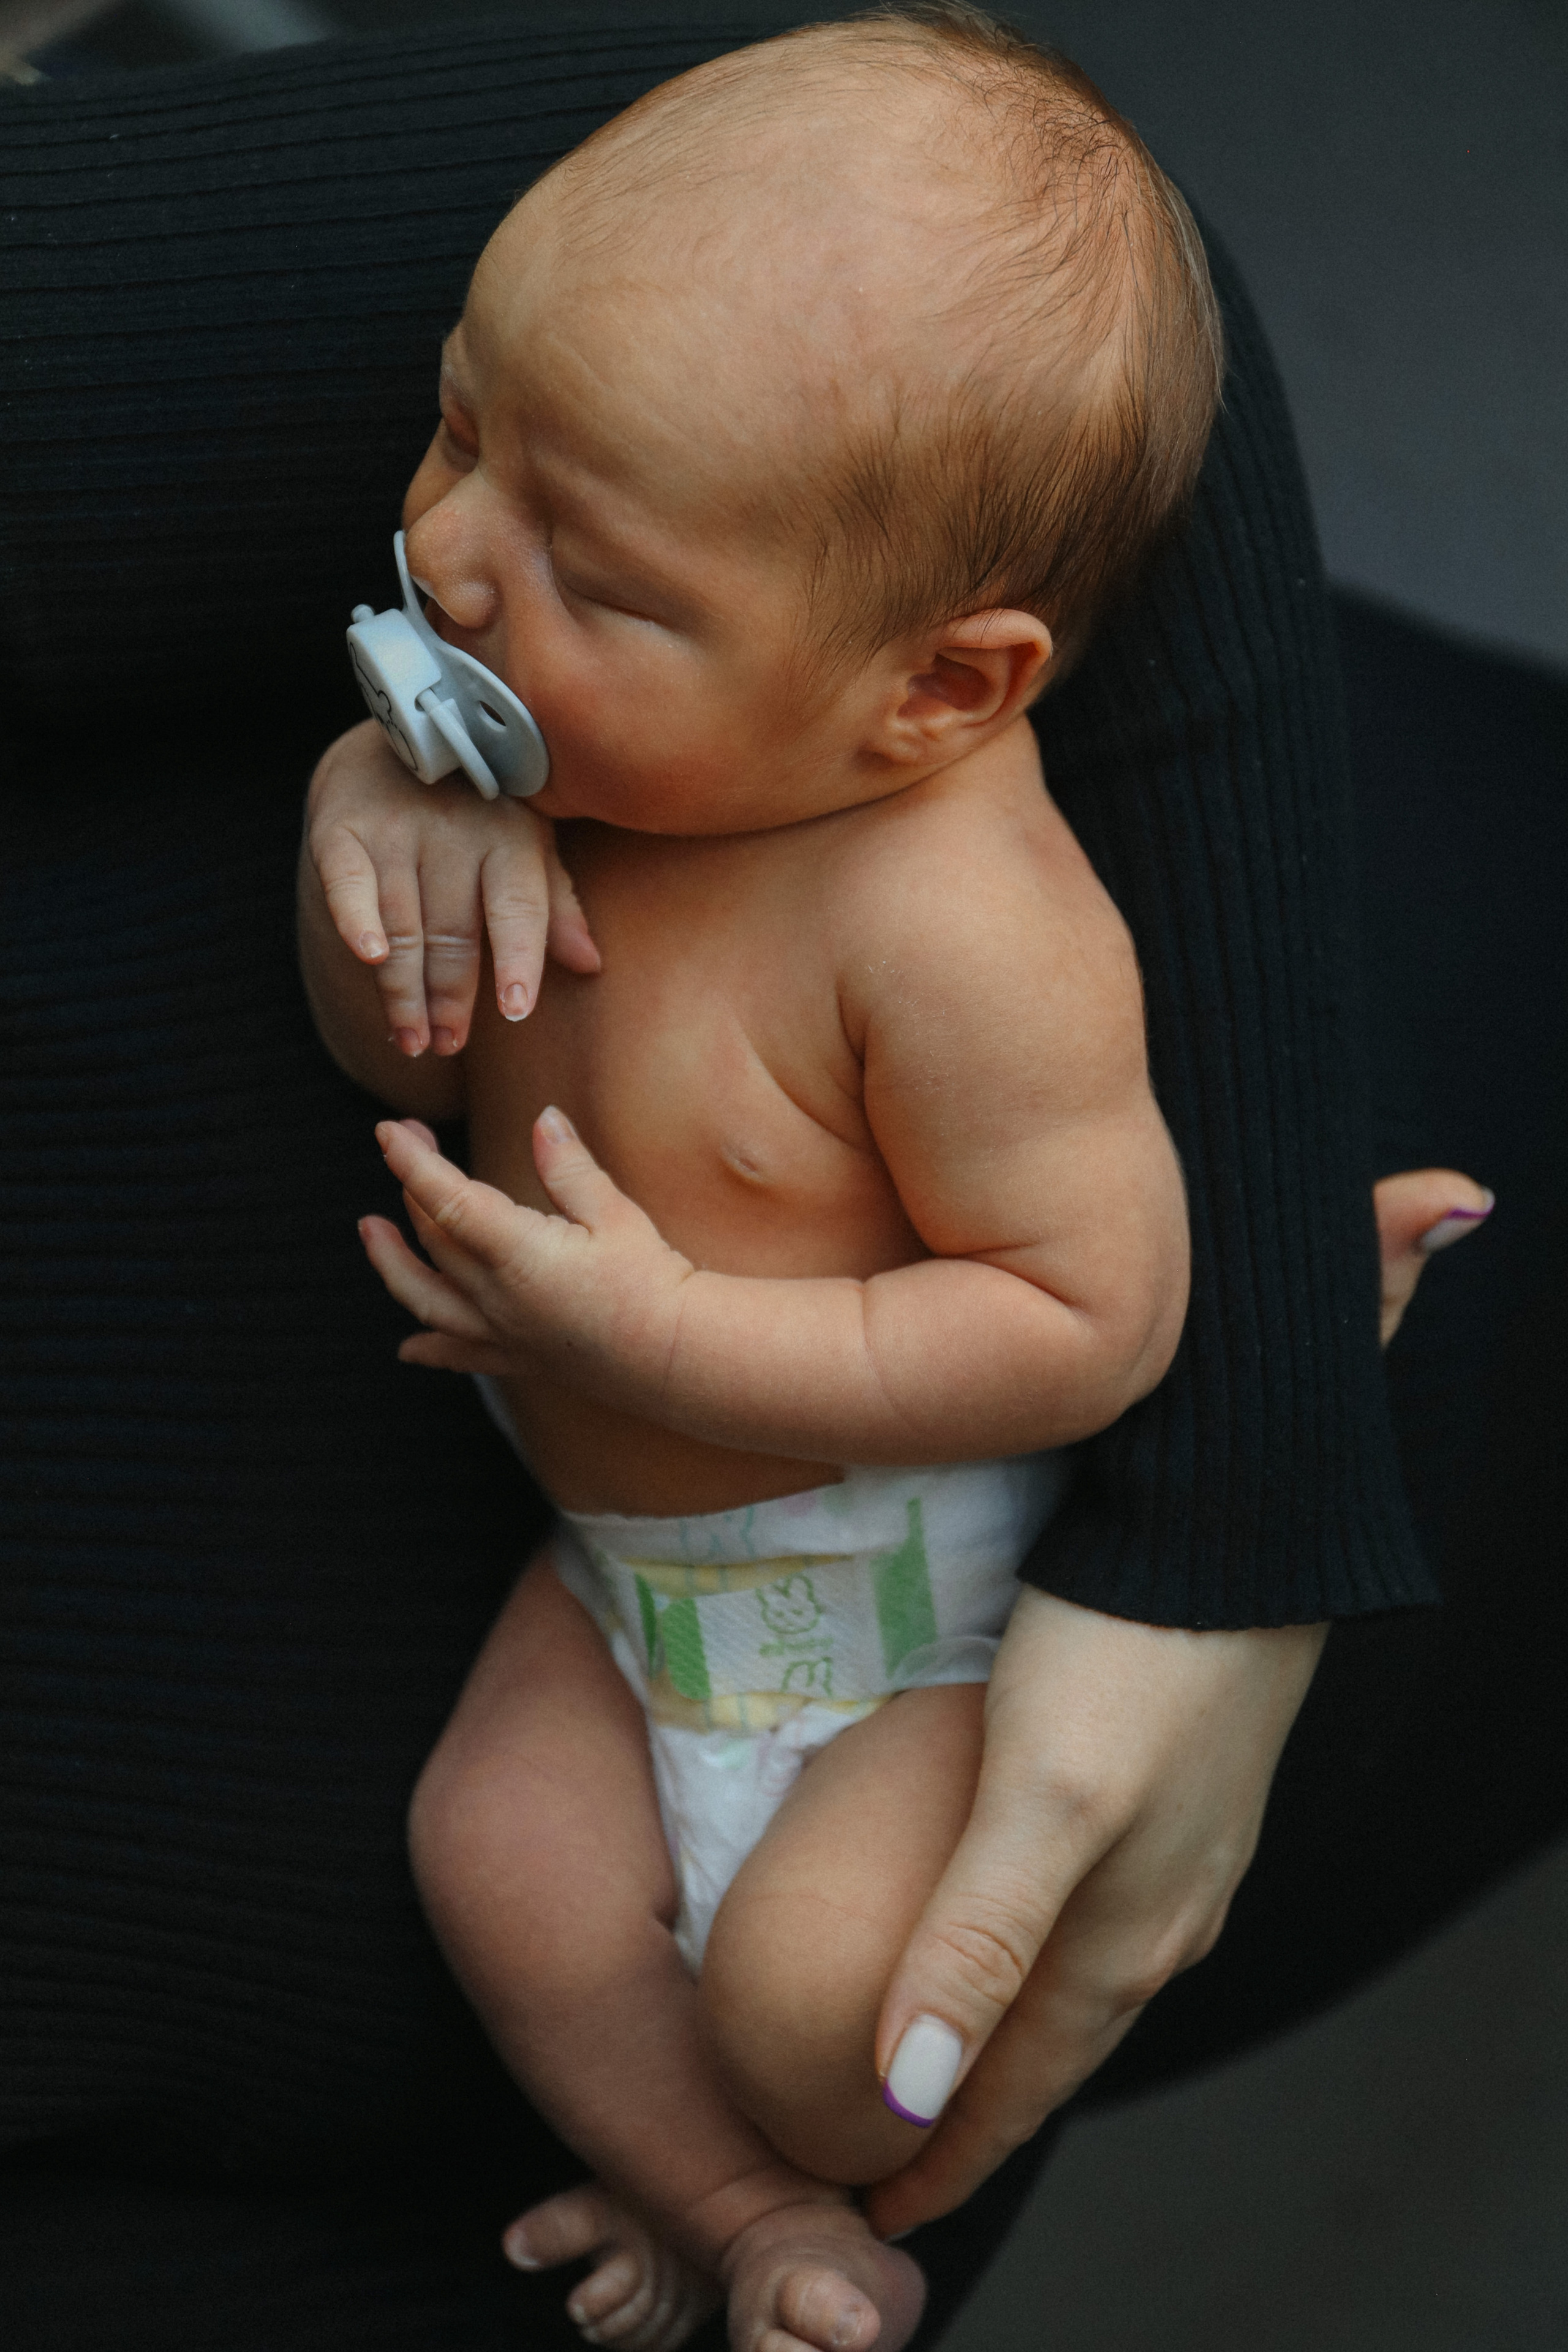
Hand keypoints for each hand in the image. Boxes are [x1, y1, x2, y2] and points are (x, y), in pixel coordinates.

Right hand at [306, 720, 598, 1057]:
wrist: (405, 737)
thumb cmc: (484, 810)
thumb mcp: (529, 845)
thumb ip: (554, 905)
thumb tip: (591, 966)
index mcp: (511, 837)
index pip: (517, 905)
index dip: (518, 956)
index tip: (516, 1010)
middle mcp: (456, 830)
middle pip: (454, 929)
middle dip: (451, 995)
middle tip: (448, 1046)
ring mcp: (397, 829)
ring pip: (403, 923)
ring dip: (405, 988)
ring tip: (412, 1041)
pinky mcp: (343, 829)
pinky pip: (348, 882)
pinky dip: (356, 918)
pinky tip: (368, 957)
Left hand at [360, 1113, 694, 1402]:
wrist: (674, 1354)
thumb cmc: (649, 1280)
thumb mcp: (613, 1212)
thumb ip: (569, 1167)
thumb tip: (543, 1119)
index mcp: (515, 1252)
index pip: (446, 1198)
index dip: (412, 1162)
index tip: (389, 1130)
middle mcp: (494, 1296)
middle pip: (433, 1236)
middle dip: (411, 1186)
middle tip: (409, 1145)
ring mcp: (500, 1332)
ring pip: (425, 1297)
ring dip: (392, 1262)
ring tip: (371, 1231)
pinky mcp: (517, 1359)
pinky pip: (458, 1355)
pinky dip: (427, 1349)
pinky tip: (407, 1349)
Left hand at [864, 1161, 1493, 2238]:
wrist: (1236, 1527)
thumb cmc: (1130, 1654)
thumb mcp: (1043, 1802)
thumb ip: (977, 1942)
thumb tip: (905, 2093)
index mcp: (1126, 1939)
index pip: (1022, 2088)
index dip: (946, 2156)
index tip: (873, 2212)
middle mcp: (1162, 1913)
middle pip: (1052, 2046)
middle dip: (974, 2108)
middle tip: (887, 2149)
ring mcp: (1177, 1849)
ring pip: (1076, 1977)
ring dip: (1007, 2027)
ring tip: (937, 2046)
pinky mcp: (1172, 1784)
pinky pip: (1093, 1907)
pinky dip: (1035, 1945)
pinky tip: (1002, 1911)